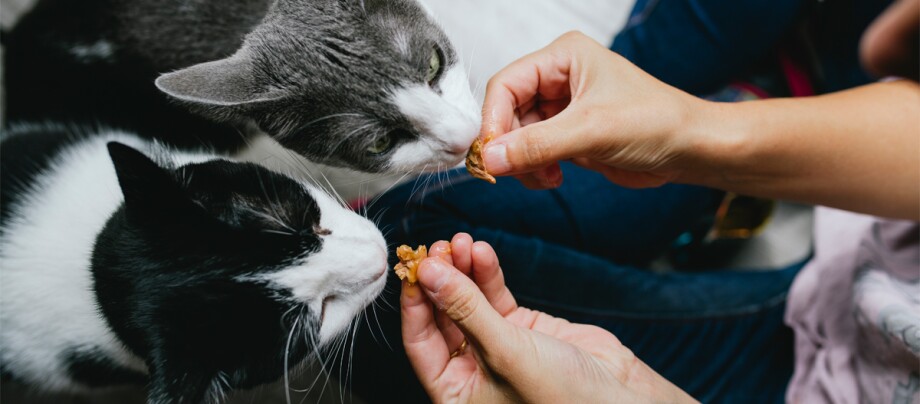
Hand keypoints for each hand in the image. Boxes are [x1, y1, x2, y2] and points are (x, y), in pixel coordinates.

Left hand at [400, 233, 696, 403]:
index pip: (420, 342)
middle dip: (440, 279)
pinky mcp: (522, 328)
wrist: (621, 400)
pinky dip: (488, 273)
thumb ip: (465, 309)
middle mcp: (471, 371)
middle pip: (442, 316)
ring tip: (462, 241)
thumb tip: (428, 273)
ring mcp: (496, 346)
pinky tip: (482, 252)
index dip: (415, 303)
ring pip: (468, 301)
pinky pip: (495, 296)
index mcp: (455, 393)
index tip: (413, 267)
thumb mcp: (505, 351)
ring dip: (463, 270)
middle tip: (439, 246)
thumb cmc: (562, 398)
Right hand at [478, 31, 709, 189]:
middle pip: (507, 112)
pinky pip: (533, 152)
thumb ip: (537, 144)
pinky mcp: (569, 135)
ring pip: (517, 136)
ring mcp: (563, 108)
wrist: (690, 150)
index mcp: (564, 57)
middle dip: (509, 145)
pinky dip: (535, 169)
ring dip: (523, 162)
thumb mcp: (592, 130)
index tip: (490, 153)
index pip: (505, 84)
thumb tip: (490, 158)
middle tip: (512, 171)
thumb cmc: (657, 122)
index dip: (493, 119)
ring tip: (545, 177)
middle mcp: (559, 78)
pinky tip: (554, 177)